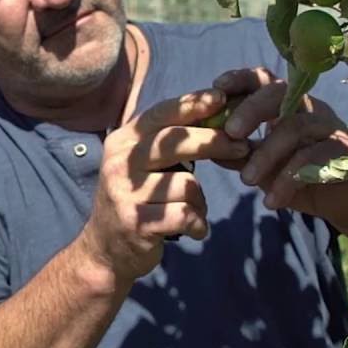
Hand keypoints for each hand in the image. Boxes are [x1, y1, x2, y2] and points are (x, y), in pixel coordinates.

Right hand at [77, 89, 250, 282]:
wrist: (105, 250)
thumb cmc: (137, 200)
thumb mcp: (144, 165)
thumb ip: (170, 143)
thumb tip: (218, 113)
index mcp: (122, 142)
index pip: (160, 114)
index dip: (192, 104)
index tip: (221, 98)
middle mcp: (119, 163)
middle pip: (176, 142)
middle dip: (215, 142)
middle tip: (242, 147)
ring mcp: (125, 193)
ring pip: (187, 184)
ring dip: (200, 200)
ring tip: (192, 211)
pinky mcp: (136, 222)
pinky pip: (185, 215)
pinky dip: (198, 224)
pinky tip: (193, 230)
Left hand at [212, 67, 347, 233]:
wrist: (341, 203)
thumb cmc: (297, 176)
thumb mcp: (261, 165)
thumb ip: (236, 153)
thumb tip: (205, 144)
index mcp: (287, 105)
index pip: (263, 80)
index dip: (240, 79)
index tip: (216, 87)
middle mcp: (310, 109)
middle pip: (280, 93)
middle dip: (251, 110)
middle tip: (230, 133)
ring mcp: (330, 127)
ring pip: (295, 128)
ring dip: (266, 154)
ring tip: (246, 181)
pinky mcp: (345, 153)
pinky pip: (314, 160)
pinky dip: (288, 180)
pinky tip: (271, 202)